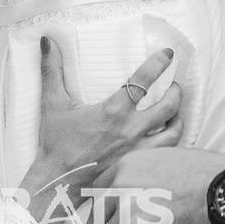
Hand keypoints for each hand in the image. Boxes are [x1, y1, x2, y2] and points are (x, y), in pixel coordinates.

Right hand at [20, 38, 183, 223]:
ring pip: (173, 133)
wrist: (57, 182)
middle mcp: (130, 130)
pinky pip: (165, 155)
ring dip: (178, 119)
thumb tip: (46, 41)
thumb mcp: (52, 103)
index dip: (158, 64)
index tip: (168, 54)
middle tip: (174, 85)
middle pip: (168, 106)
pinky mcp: (137, 168)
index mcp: (113, 111)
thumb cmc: (55, 144)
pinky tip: (167, 140)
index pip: (143, 81)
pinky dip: (171, 145)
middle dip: (176, 92)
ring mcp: (137, 152)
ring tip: (175, 113)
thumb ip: (51, 70)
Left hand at [86, 147, 224, 223]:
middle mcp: (121, 183)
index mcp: (127, 164)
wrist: (216, 189)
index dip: (99, 205)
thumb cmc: (200, 172)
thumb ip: (143, 170)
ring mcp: (127, 207)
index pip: (100, 188)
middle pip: (99, 211)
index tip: (101, 216)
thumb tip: (141, 186)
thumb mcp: (163, 156)